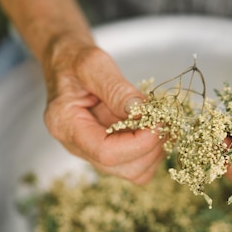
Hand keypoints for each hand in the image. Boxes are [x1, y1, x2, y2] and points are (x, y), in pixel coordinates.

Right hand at [42, 36, 164, 183]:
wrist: (66, 62)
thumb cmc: (74, 60)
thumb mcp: (92, 64)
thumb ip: (115, 88)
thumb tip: (141, 111)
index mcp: (66, 125)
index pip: (105, 152)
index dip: (139, 142)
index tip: (159, 121)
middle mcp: (78, 146)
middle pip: (123, 168)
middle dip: (151, 147)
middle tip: (164, 119)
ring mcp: (93, 151)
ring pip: (134, 172)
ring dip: (155, 150)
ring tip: (161, 121)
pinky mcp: (109, 149)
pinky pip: (137, 163)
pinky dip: (153, 149)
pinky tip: (155, 126)